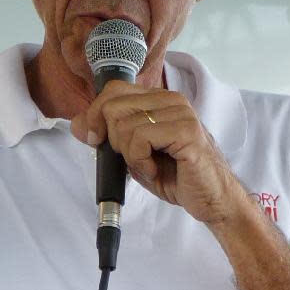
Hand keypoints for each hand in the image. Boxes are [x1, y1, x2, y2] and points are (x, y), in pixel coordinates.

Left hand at [73, 80, 248, 226]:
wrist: (211, 199)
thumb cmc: (177, 176)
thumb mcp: (134, 155)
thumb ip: (109, 137)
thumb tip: (78, 125)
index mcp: (159, 100)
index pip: (113, 91)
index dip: (96, 115)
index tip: (98, 140)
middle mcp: (171, 100)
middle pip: (113, 105)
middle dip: (112, 139)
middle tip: (133, 158)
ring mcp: (181, 114)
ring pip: (125, 125)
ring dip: (129, 155)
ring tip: (149, 166)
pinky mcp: (186, 132)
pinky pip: (141, 138)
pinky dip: (140, 161)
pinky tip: (155, 170)